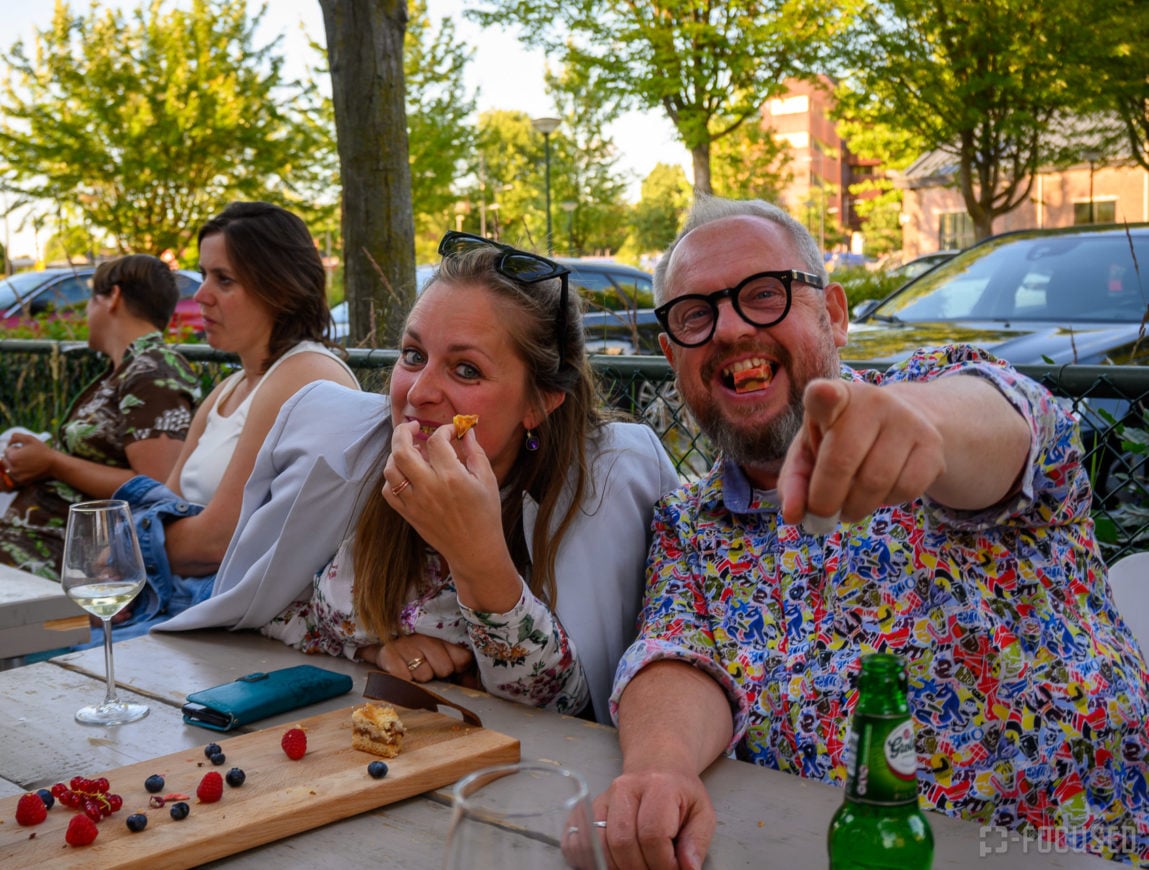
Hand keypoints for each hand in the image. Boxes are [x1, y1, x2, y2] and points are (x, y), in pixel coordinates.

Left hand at [4, 435, 53, 484]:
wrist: (54, 464)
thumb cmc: (42, 450)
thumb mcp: (29, 438)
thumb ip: (15, 436)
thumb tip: (8, 443)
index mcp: (12, 457)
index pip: (7, 450)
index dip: (17, 448)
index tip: (27, 450)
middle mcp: (12, 468)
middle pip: (6, 459)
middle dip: (14, 456)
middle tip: (27, 456)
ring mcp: (16, 476)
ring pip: (10, 467)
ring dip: (16, 464)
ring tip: (29, 462)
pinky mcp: (21, 481)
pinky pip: (15, 474)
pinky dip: (20, 471)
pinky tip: (30, 468)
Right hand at [359, 633, 473, 683]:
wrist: (382, 647)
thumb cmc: (416, 656)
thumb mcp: (439, 658)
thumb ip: (460, 670)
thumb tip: (474, 685)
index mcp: (441, 637)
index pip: (462, 658)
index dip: (457, 668)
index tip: (451, 669)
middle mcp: (424, 638)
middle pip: (444, 668)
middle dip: (437, 674)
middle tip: (427, 670)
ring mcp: (406, 645)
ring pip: (424, 675)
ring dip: (419, 679)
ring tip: (412, 670)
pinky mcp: (388, 655)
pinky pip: (404, 679)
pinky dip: (403, 681)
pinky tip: (400, 673)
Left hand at [382, 421, 521, 612]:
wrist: (475, 550)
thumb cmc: (486, 514)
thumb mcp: (487, 480)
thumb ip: (475, 451)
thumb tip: (466, 431)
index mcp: (452, 477)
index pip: (436, 441)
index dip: (442, 430)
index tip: (449, 432)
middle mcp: (429, 487)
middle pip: (402, 450)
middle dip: (403, 432)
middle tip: (412, 427)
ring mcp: (415, 502)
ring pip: (390, 470)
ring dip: (396, 454)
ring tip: (409, 450)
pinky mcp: (408, 514)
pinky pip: (388, 491)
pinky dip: (392, 478)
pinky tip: (405, 473)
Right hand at [589, 768, 714, 869]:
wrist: (657, 764)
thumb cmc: (679, 791)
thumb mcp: (702, 812)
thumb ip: (696, 842)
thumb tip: (688, 869)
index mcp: (658, 786)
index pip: (652, 834)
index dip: (662, 863)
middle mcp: (625, 789)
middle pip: (622, 842)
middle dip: (639, 868)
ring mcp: (604, 798)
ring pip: (599, 843)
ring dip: (617, 866)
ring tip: (636, 867)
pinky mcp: (589, 808)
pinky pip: (579, 839)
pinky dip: (590, 859)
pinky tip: (610, 863)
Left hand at [778, 378, 944, 525]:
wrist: (900, 425)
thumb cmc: (841, 442)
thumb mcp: (810, 455)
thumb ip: (794, 482)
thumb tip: (793, 515)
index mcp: (834, 396)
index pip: (826, 394)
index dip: (824, 396)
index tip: (824, 393)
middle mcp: (872, 400)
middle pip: (842, 462)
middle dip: (826, 500)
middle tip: (823, 514)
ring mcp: (907, 419)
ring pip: (875, 484)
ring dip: (856, 508)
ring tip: (850, 503)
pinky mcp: (932, 444)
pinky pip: (906, 490)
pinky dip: (888, 503)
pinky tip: (882, 491)